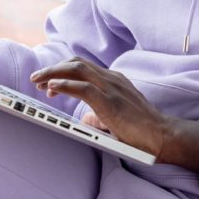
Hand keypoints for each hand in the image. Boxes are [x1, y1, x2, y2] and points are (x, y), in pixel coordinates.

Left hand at [30, 57, 198, 171]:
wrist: (163, 136)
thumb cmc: (143, 131)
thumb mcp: (117, 118)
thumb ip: (99, 115)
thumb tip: (82, 118)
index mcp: (114, 81)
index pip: (84, 66)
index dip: (63, 70)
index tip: (48, 81)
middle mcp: (112, 79)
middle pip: (77, 63)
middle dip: (53, 68)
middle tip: (36, 78)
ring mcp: (112, 89)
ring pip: (77, 70)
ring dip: (53, 73)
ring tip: (37, 80)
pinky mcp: (110, 102)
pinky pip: (83, 88)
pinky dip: (65, 85)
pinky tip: (52, 87)